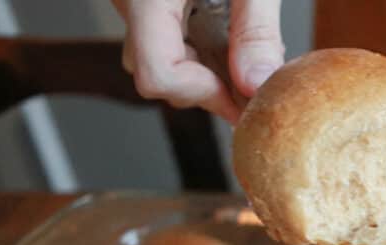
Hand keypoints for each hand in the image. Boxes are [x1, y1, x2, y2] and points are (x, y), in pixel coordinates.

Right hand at [112, 0, 284, 123]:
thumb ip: (255, 30)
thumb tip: (255, 86)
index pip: (158, 75)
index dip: (205, 94)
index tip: (242, 95)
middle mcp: (130, 2)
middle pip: (160, 76)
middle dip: (210, 84)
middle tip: (254, 74)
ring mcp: (134, 3)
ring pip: (160, 60)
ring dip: (205, 67)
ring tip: (242, 43)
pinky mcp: (145, 3)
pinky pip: (164, 40)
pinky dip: (197, 46)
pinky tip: (226, 28)